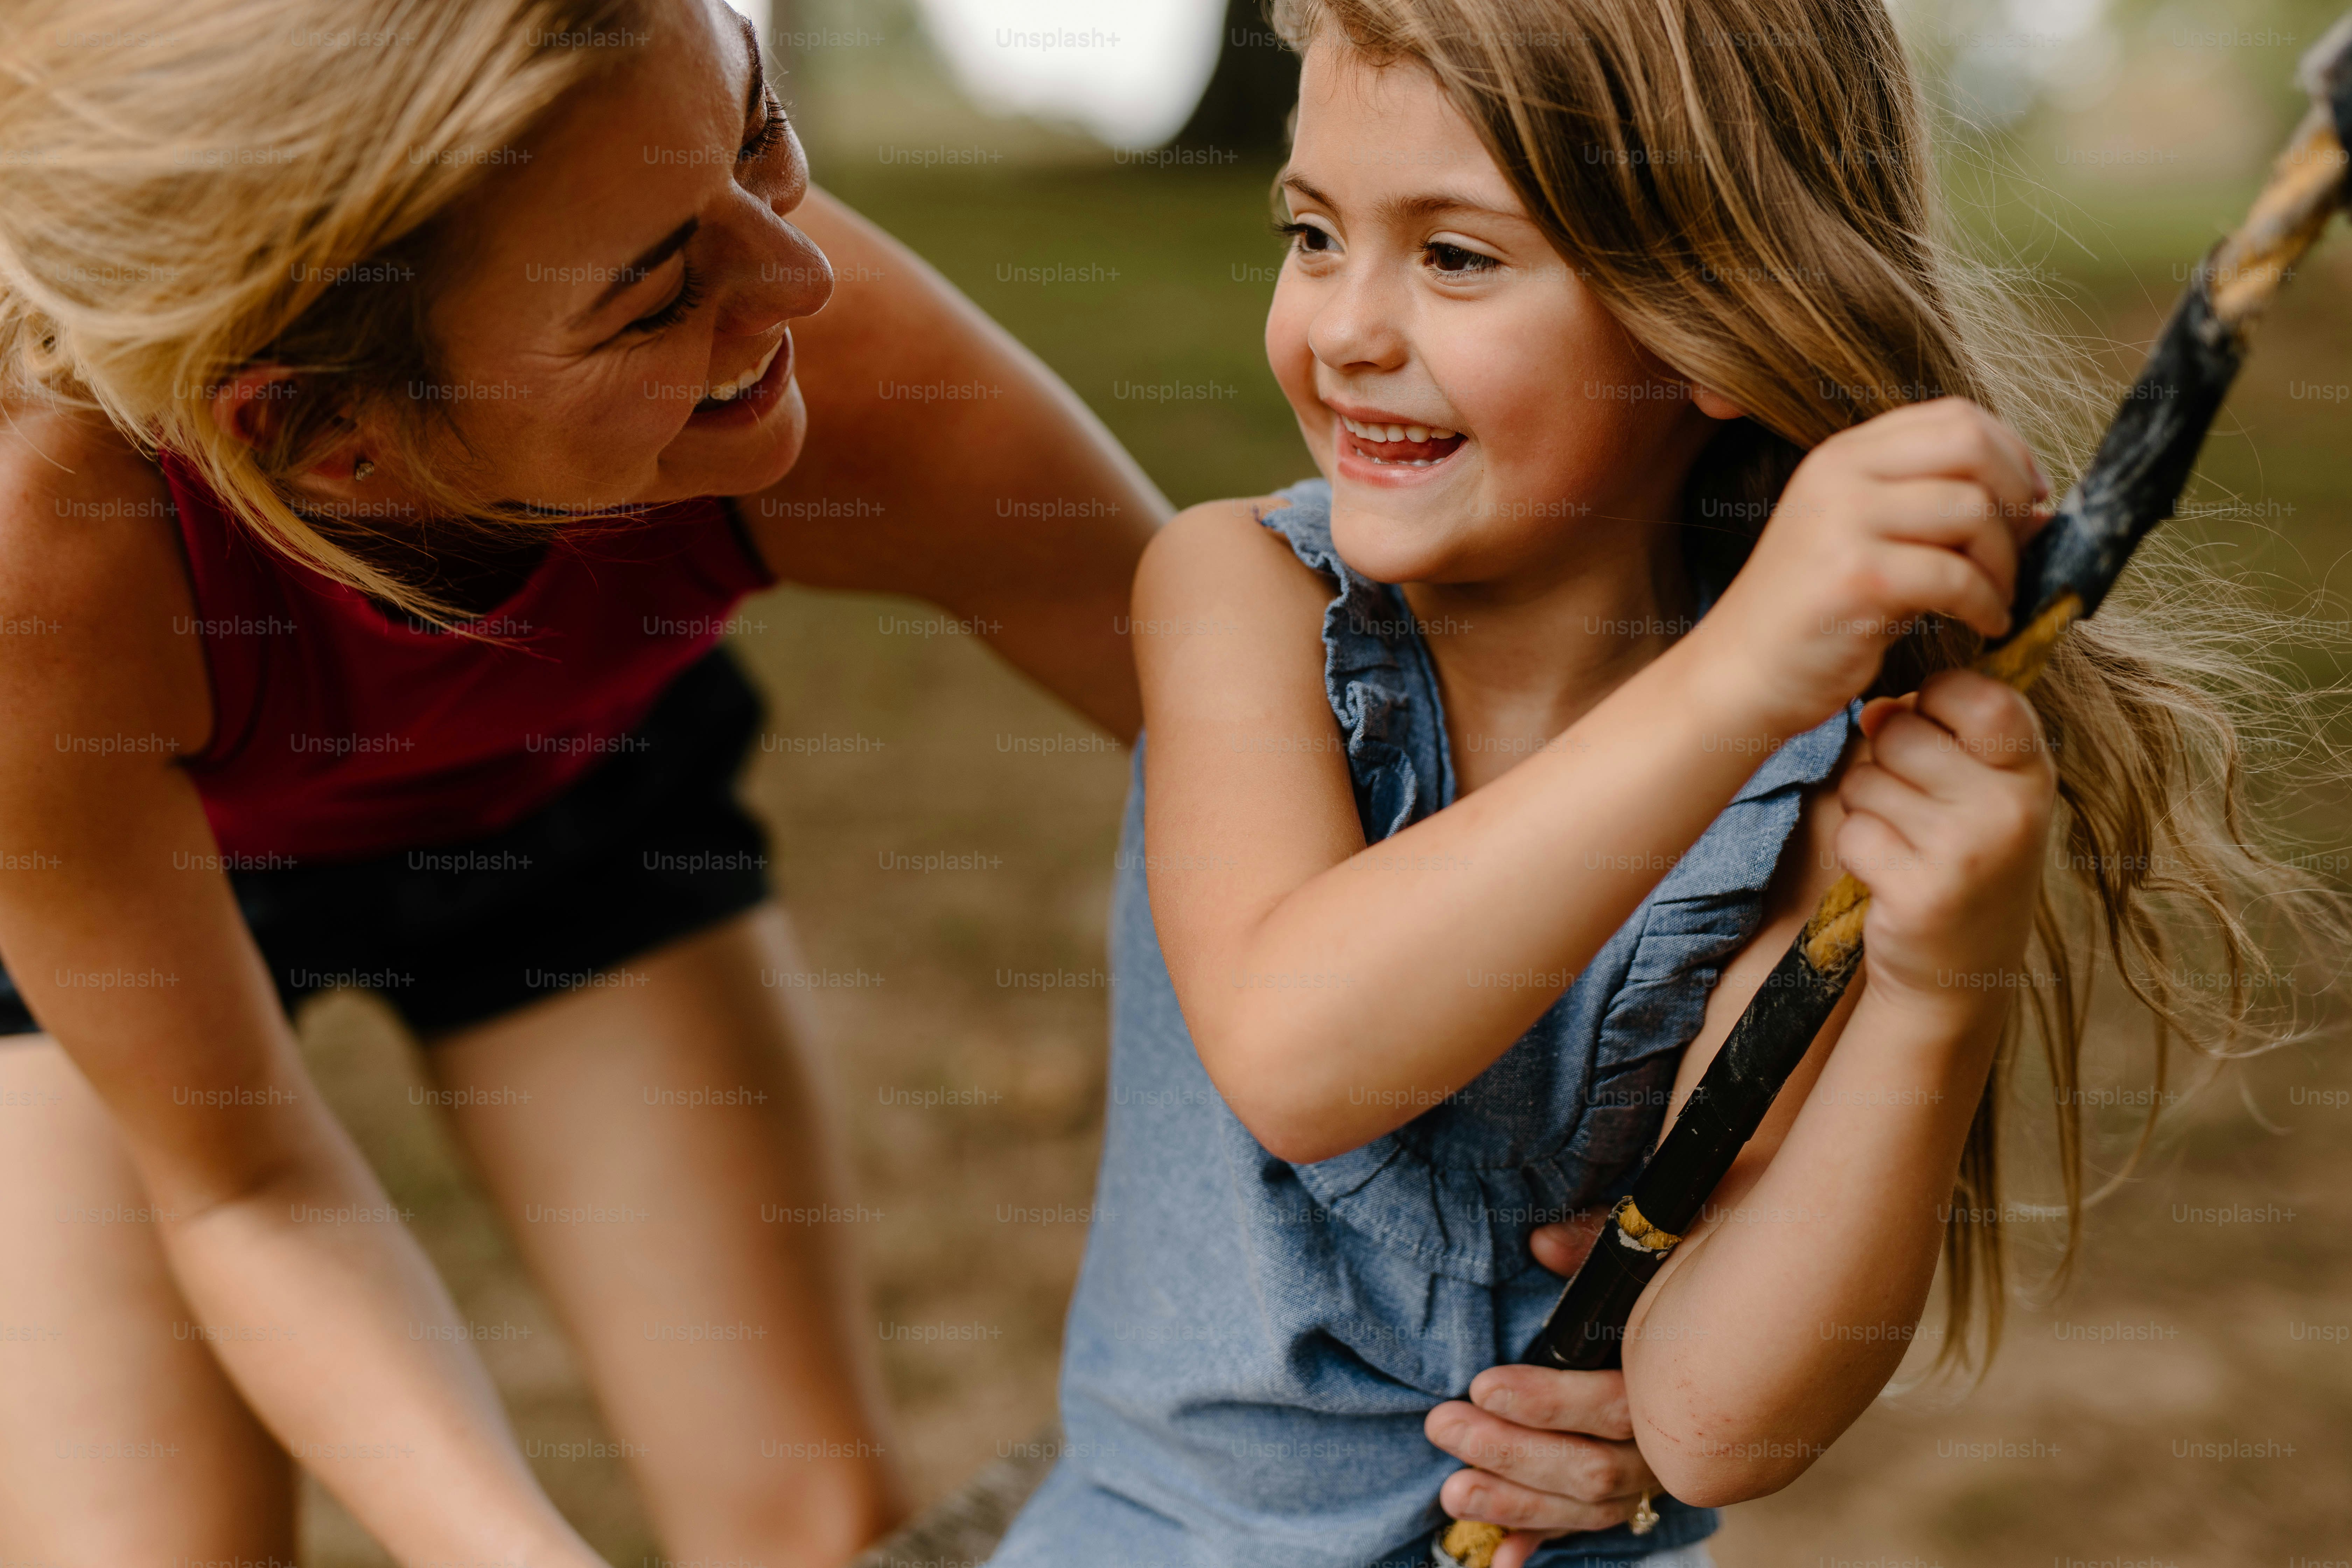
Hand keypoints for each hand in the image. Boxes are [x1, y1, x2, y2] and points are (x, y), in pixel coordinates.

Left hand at [1424, 1222, 1662, 1567]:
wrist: (1749, 1326)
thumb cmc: (1687, 1280)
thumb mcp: (1655, 1251)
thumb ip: (1597, 1246)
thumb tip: (1541, 1243)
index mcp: (1679, 1383)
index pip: (1611, 1405)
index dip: (1546, 1402)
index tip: (1482, 1385)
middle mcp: (1674, 1445)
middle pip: (1592, 1468)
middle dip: (1510, 1453)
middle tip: (1442, 1425)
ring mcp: (1654, 1478)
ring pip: (1587, 1507)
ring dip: (1514, 1503)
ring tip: (1451, 1492)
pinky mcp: (1634, 1497)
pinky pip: (1587, 1527)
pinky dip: (1540, 1540)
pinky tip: (1499, 1559)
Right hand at [1691, 397, 2050, 738]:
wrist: (1739, 675)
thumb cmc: (1813, 616)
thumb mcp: (1866, 541)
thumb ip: (1935, 510)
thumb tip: (2038, 508)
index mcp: (1843, 456)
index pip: (1953, 416)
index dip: (2011, 452)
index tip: (2027, 501)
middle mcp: (1839, 476)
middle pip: (1971, 447)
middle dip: (2014, 499)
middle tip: (2018, 551)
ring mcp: (1843, 523)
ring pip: (1972, 510)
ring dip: (2004, 563)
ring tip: (1996, 599)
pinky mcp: (1855, 578)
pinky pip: (1956, 577)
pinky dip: (1987, 605)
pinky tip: (1984, 627)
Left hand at [1836, 669, 2056, 1020]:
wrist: (1962, 973)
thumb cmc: (1964, 863)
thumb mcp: (1977, 793)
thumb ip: (1936, 738)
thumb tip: (1874, 710)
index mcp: (2032, 772)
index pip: (1983, 696)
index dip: (1935, 697)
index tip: (1929, 724)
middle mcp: (2009, 808)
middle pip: (1901, 732)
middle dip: (1884, 761)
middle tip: (1911, 806)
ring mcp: (1967, 851)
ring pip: (1865, 781)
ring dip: (1866, 808)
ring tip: (1904, 843)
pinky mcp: (1921, 892)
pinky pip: (1852, 833)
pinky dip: (1855, 851)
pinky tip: (1889, 875)